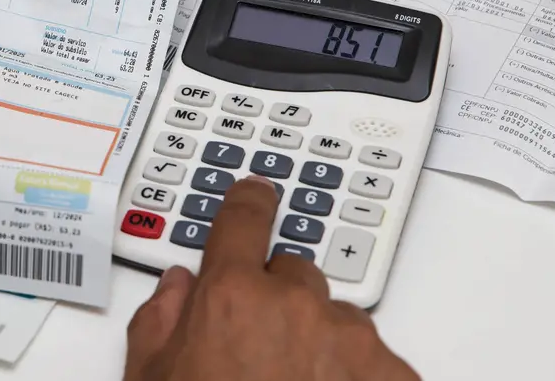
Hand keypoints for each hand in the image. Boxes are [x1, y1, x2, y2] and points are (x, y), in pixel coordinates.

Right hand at [124, 176, 419, 380]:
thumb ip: (159, 321)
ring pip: (337, 317)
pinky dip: (358, 375)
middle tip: (261, 348)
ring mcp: (351, 340)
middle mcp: (295, 306)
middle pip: (292, 272)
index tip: (256, 193)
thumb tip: (177, 287)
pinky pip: (376, 357)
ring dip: (320, 339)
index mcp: (230, 298)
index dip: (248, 202)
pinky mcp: (394, 375)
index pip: (242, 221)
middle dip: (278, 298)